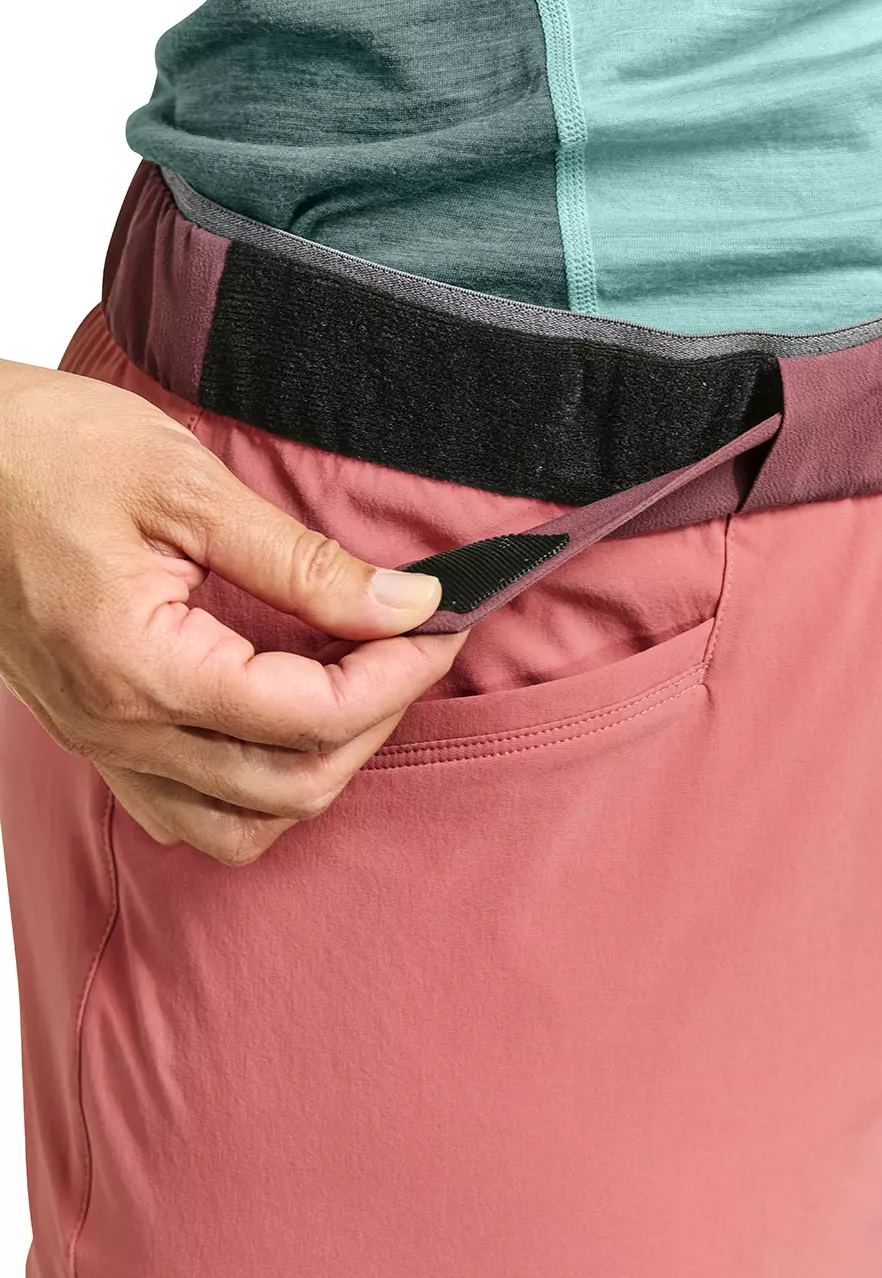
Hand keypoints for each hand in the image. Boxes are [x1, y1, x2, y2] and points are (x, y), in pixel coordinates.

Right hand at [0, 359, 464, 864]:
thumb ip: (303, 563)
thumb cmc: (44, 451)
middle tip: (414, 643)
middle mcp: (119, 729)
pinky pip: (187, 813)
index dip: (398, 674)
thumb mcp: (185, 486)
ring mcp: (100, 744)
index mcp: (140, 666)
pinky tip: (282, 715)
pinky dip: (255, 788)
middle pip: (290, 788)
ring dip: (320, 768)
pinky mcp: (93, 735)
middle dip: (377, 721)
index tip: (442, 621)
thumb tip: (403, 603)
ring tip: (357, 684)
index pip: (310, 716)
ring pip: (241, 826)